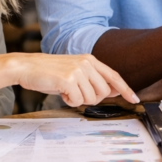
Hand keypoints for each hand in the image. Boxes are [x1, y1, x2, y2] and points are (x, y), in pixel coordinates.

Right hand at [10, 53, 138, 107]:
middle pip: (104, 92)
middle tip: (77, 94)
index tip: (134, 99)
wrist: (27, 67)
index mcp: (90, 60)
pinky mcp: (68, 79)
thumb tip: (113, 90)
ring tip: (67, 90)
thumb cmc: (50, 72)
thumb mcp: (75, 71)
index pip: (114, 76)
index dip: (125, 89)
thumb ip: (93, 79)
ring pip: (92, 98)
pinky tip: (61, 92)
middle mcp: (87, 63)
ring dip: (79, 100)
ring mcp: (78, 71)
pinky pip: (77, 101)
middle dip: (93, 98)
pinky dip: (69, 102)